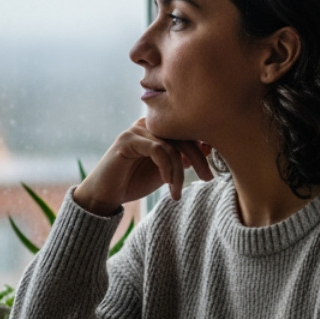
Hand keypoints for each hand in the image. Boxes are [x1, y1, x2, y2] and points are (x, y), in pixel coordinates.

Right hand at [74, 118, 212, 213]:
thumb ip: (182, 159)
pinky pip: (157, 149)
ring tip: (176, 191)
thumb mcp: (166, 171)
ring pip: (171, 145)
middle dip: (199, 158)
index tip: (213, 166)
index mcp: (158, 128)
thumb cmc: (134, 181)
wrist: (105, 195)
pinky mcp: (128, 140)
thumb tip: (208, 148)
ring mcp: (137, 130)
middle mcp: (148, 124)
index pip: (188, 130)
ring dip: (179, 172)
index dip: (204, 146)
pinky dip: (166, 168)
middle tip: (208, 178)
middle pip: (183, 134)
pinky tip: (167, 183)